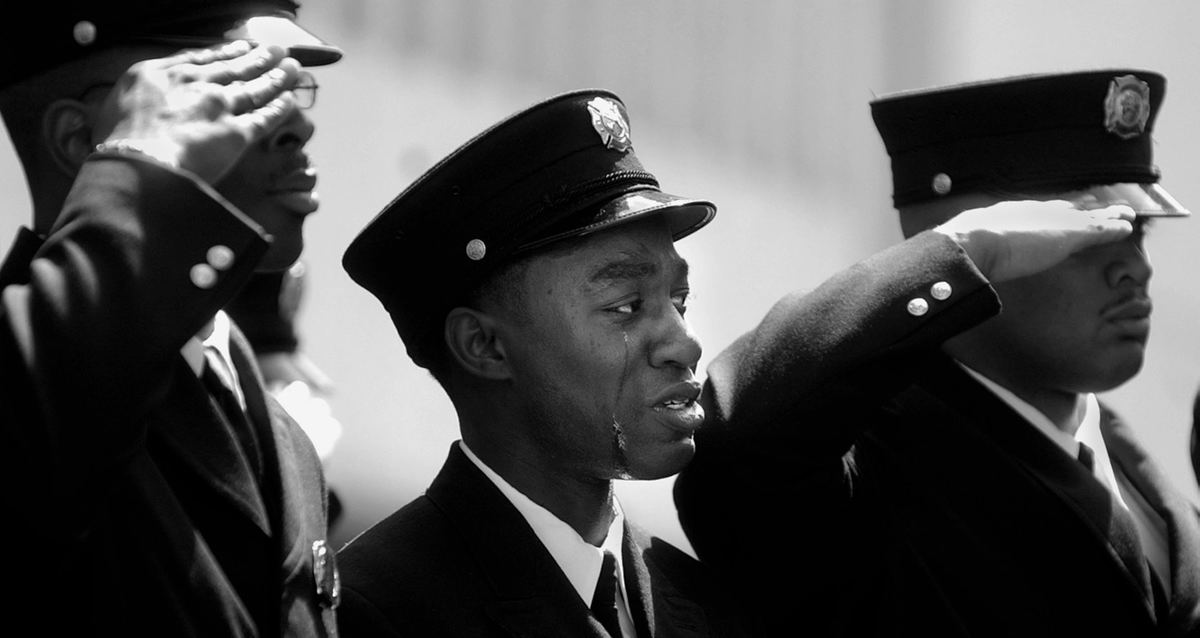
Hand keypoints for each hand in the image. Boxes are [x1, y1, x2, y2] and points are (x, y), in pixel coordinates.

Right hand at [91, 41, 302, 183]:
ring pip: (253, 88)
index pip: (200, 59)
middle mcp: (194, 84)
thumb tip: (146, 102)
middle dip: (258, 58)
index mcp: (161, 73)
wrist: (138, 164)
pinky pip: (263, 118)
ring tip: (292, 68)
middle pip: (233, 68)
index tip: (240, 48)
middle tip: (276, 51)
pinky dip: (279, 108)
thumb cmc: (117, 143)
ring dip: (276, 77)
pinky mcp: (236, 132)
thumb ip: (141, 97)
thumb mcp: (117, 105)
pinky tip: (290, 99)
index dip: (224, 53)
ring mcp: (217, 106)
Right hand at [934, 199, 1134, 282]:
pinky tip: (1126, 226)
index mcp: (1009, 214)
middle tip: (1099, 202)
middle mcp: (1031, 211)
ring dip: (1105, 213)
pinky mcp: (1067, 234)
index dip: (1055, 209)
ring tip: (1123, 213)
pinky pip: (1096, 229)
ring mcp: (1049, 222)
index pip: (1038, 210)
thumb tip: (952, 250)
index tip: (1066, 207)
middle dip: (1082, 205)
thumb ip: (970, 246)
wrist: (970, 245)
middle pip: (1064, 206)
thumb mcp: (969, 245)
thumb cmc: (964, 250)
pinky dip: (1112, 227)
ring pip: (1084, 214)